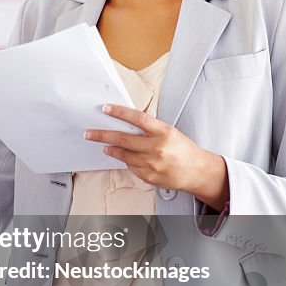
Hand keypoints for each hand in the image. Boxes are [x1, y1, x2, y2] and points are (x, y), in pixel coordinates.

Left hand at [84, 104, 228, 209]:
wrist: (196, 171)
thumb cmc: (183, 149)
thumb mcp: (169, 131)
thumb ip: (150, 128)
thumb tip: (126, 122)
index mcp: (163, 132)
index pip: (137, 118)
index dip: (119, 112)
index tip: (106, 109)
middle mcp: (157, 148)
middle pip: (123, 139)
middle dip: (102, 135)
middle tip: (89, 133)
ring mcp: (152, 164)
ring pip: (123, 155)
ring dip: (112, 149)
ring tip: (106, 145)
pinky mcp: (149, 177)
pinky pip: (131, 167)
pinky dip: (127, 161)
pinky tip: (129, 158)